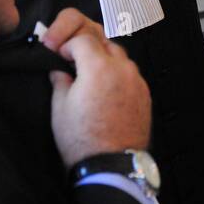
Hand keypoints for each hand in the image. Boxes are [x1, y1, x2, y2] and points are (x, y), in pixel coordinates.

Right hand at [39, 8, 150, 164]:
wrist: (111, 165)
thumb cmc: (81, 138)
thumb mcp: (60, 107)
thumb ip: (60, 79)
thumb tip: (59, 69)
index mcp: (99, 67)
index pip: (82, 39)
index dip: (66, 43)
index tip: (57, 53)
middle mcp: (123, 68)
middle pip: (104, 43)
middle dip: (86, 47)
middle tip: (72, 60)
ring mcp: (137, 81)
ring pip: (120, 58)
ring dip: (104, 60)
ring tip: (89, 76)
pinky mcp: (145, 95)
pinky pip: (130, 75)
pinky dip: (117, 75)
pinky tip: (105, 90)